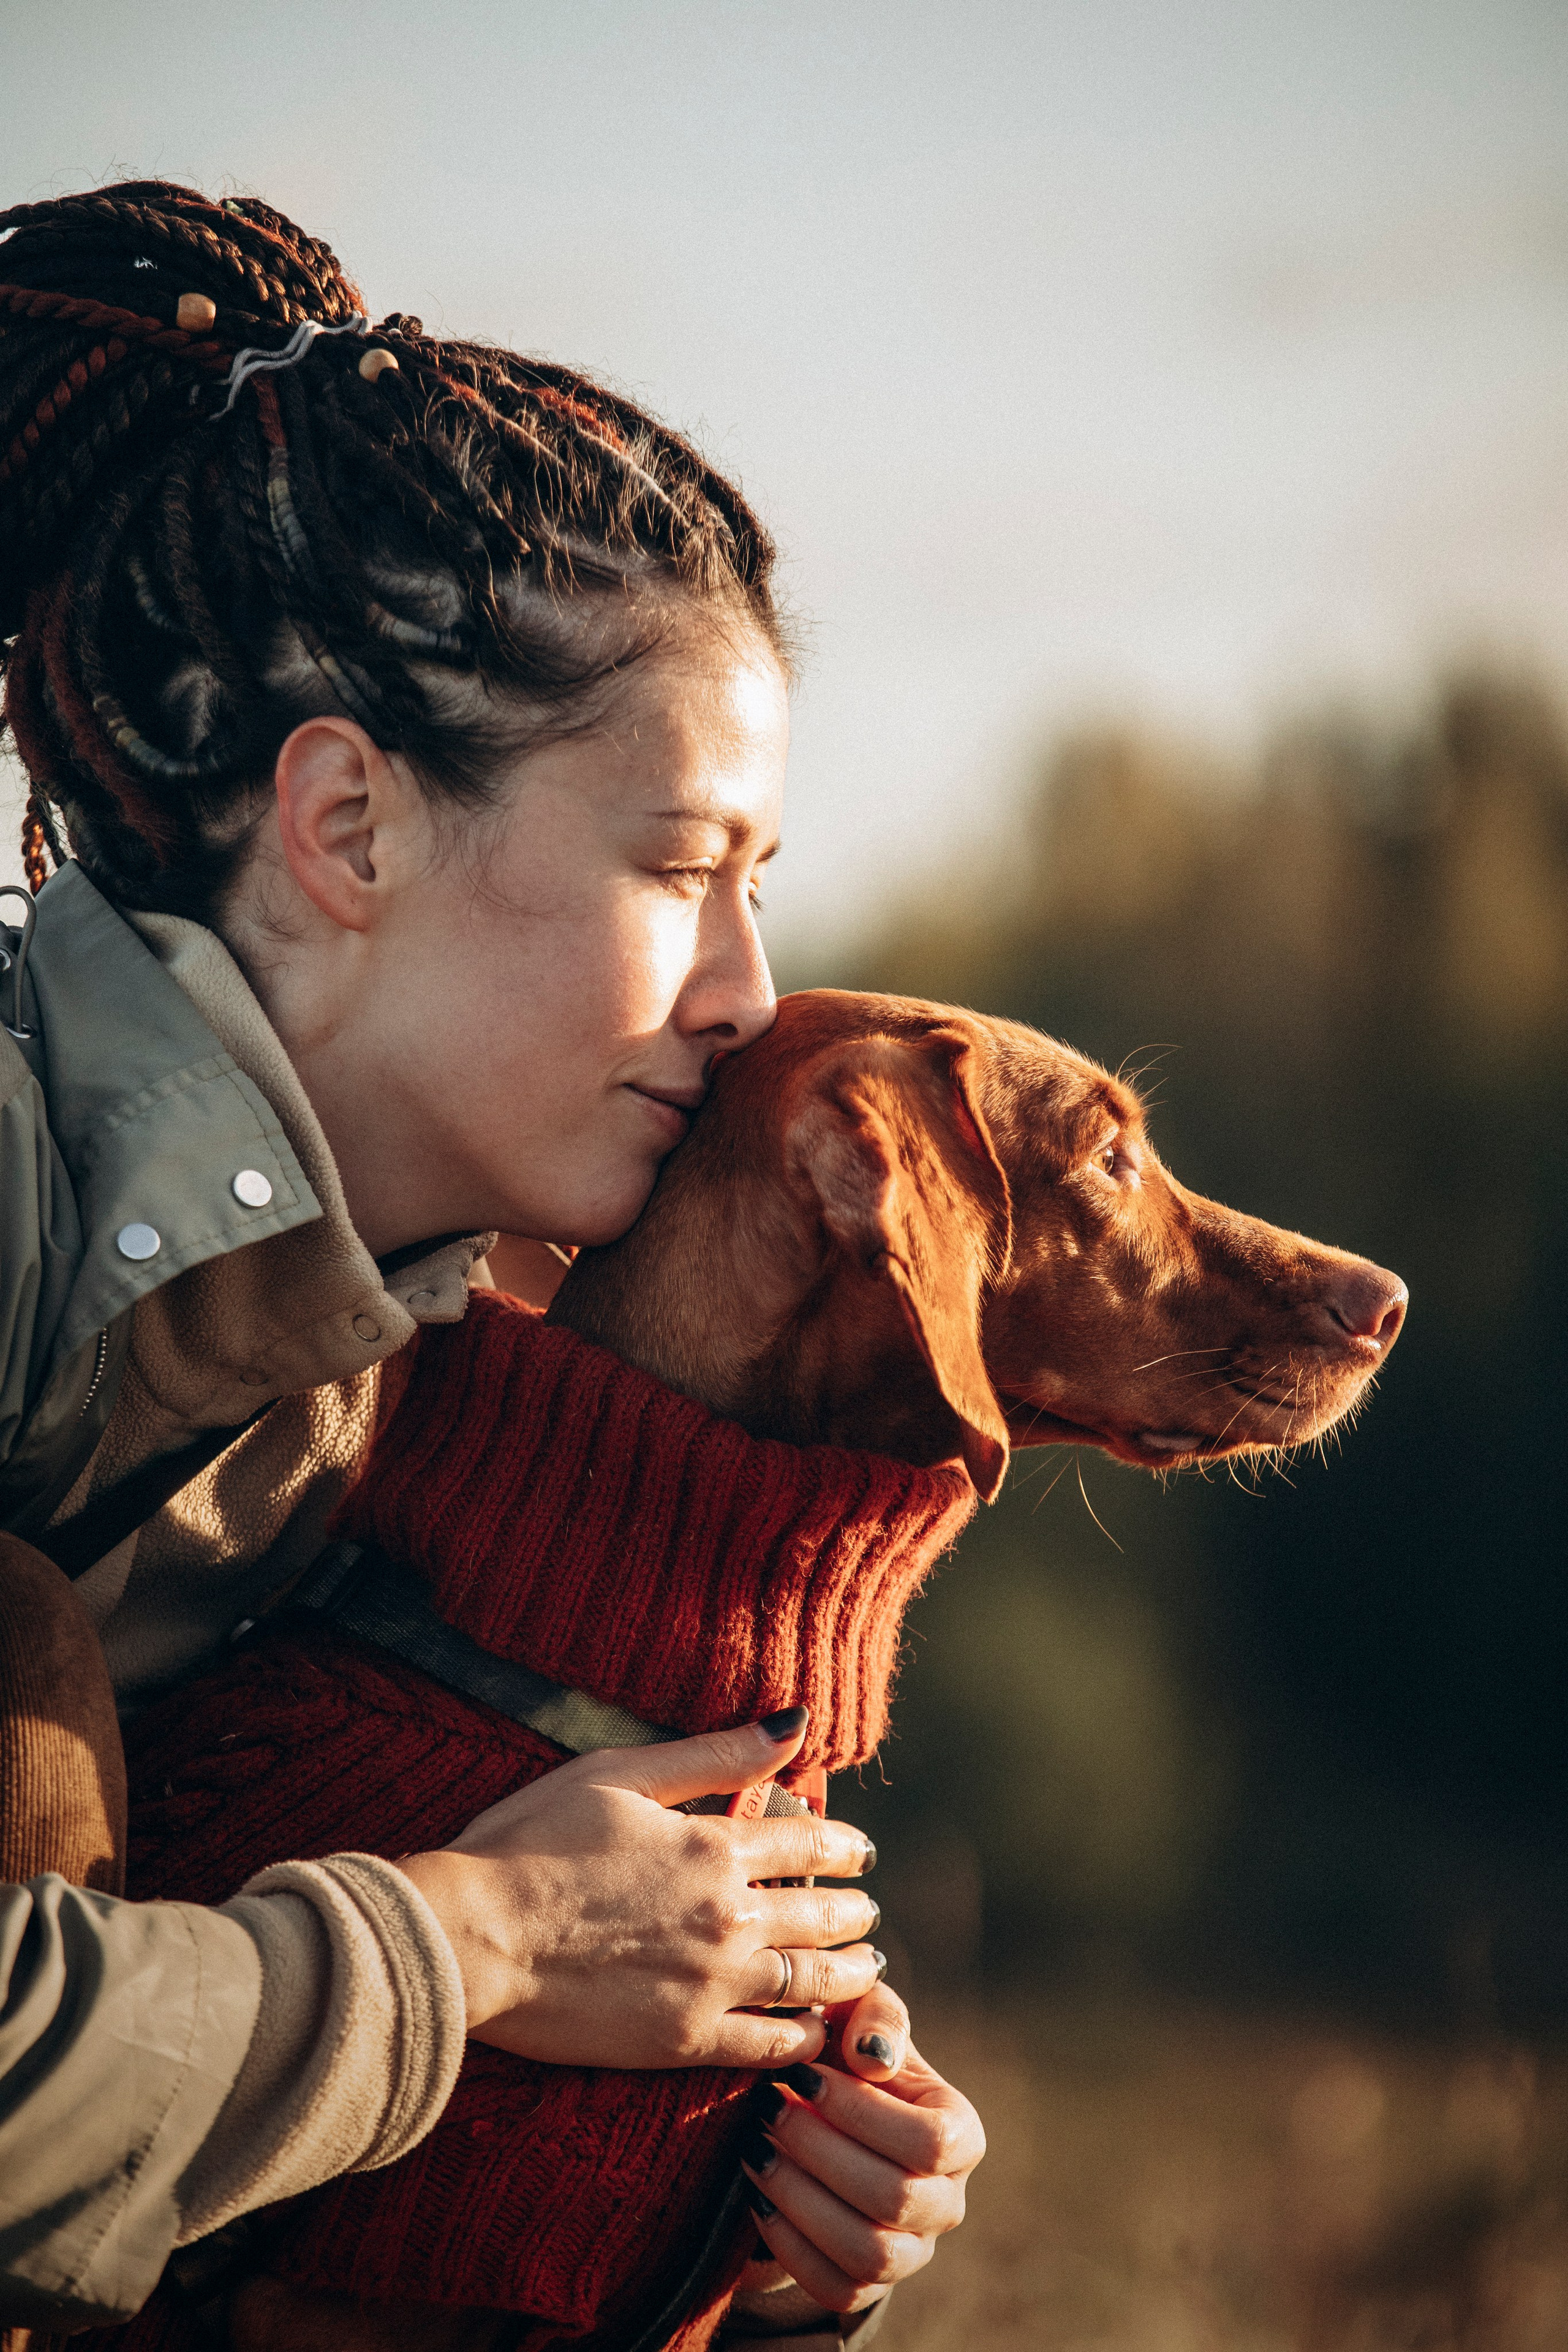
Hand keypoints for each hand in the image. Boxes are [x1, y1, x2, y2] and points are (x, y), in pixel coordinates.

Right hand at [393, 1714, 879, 2069]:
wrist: (472, 1935)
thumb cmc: (531, 1841)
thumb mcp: (621, 1773)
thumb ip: (714, 1755)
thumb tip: (794, 1724)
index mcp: (714, 1846)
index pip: (806, 1838)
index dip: (840, 1841)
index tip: (858, 1848)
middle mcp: (729, 1916)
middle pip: (820, 1912)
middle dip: (853, 1909)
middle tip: (868, 1909)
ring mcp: (712, 1984)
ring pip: (811, 1980)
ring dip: (848, 1971)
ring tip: (866, 1966)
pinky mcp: (683, 2041)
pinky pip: (769, 2047)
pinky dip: (804, 2039)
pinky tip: (815, 2033)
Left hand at [737, 2043, 984, 2314]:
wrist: (826, 2116)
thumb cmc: (848, 2056)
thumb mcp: (863, 2019)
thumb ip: (876, 2018)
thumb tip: (871, 2058)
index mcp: (962, 2135)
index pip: (930, 2140)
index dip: (861, 2112)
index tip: (800, 2075)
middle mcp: (947, 2202)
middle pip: (896, 2198)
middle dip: (819, 2151)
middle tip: (763, 2109)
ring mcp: (912, 2252)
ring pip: (869, 2253)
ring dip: (801, 2200)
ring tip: (753, 2151)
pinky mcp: (867, 2285)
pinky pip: (835, 2288)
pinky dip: (790, 2247)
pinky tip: (755, 2197)